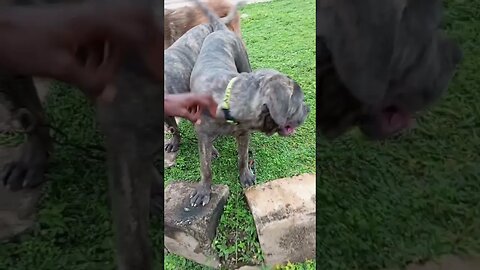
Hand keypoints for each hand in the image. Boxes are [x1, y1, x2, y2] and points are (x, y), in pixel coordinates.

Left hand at [0, 2, 162, 99]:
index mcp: (95, 21)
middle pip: (135, 21)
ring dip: (117, 54)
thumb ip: (89, 82)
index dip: (153, 55)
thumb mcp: (58, 67)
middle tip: (150, 69)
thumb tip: (113, 98)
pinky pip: (100, 36)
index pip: (137, 33)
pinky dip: (101, 54)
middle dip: (146, 46)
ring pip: (117, 31)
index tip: (158, 78)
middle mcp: (95, 15)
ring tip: (107, 77)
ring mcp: (84, 18)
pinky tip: (89, 71)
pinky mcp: (75, 25)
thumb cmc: (24, 44)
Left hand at [164, 93, 217, 123]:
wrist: (163, 102)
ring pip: (201, 101)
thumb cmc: (171, 106)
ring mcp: (190, 97)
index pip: (208, 101)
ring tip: (198, 117)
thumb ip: (192, 118)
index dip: (213, 108)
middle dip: (211, 106)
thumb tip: (200, 122)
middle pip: (207, 98)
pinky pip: (196, 103)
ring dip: (202, 109)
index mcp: (194, 98)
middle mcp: (193, 96)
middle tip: (213, 113)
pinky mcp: (188, 99)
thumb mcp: (182, 113)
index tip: (215, 115)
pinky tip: (192, 114)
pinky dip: (197, 109)